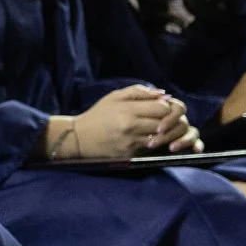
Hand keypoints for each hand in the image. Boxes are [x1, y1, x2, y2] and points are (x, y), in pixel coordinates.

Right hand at [50, 85, 194, 159]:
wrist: (79, 138)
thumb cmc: (98, 114)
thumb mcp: (114, 97)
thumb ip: (139, 92)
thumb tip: (164, 95)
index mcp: (127, 109)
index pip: (163, 108)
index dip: (165, 107)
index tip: (158, 108)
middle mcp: (130, 126)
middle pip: (164, 122)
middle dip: (166, 120)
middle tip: (159, 119)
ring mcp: (131, 141)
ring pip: (160, 136)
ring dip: (160, 133)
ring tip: (152, 128)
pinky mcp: (130, 153)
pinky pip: (149, 147)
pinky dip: (150, 142)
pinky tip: (143, 138)